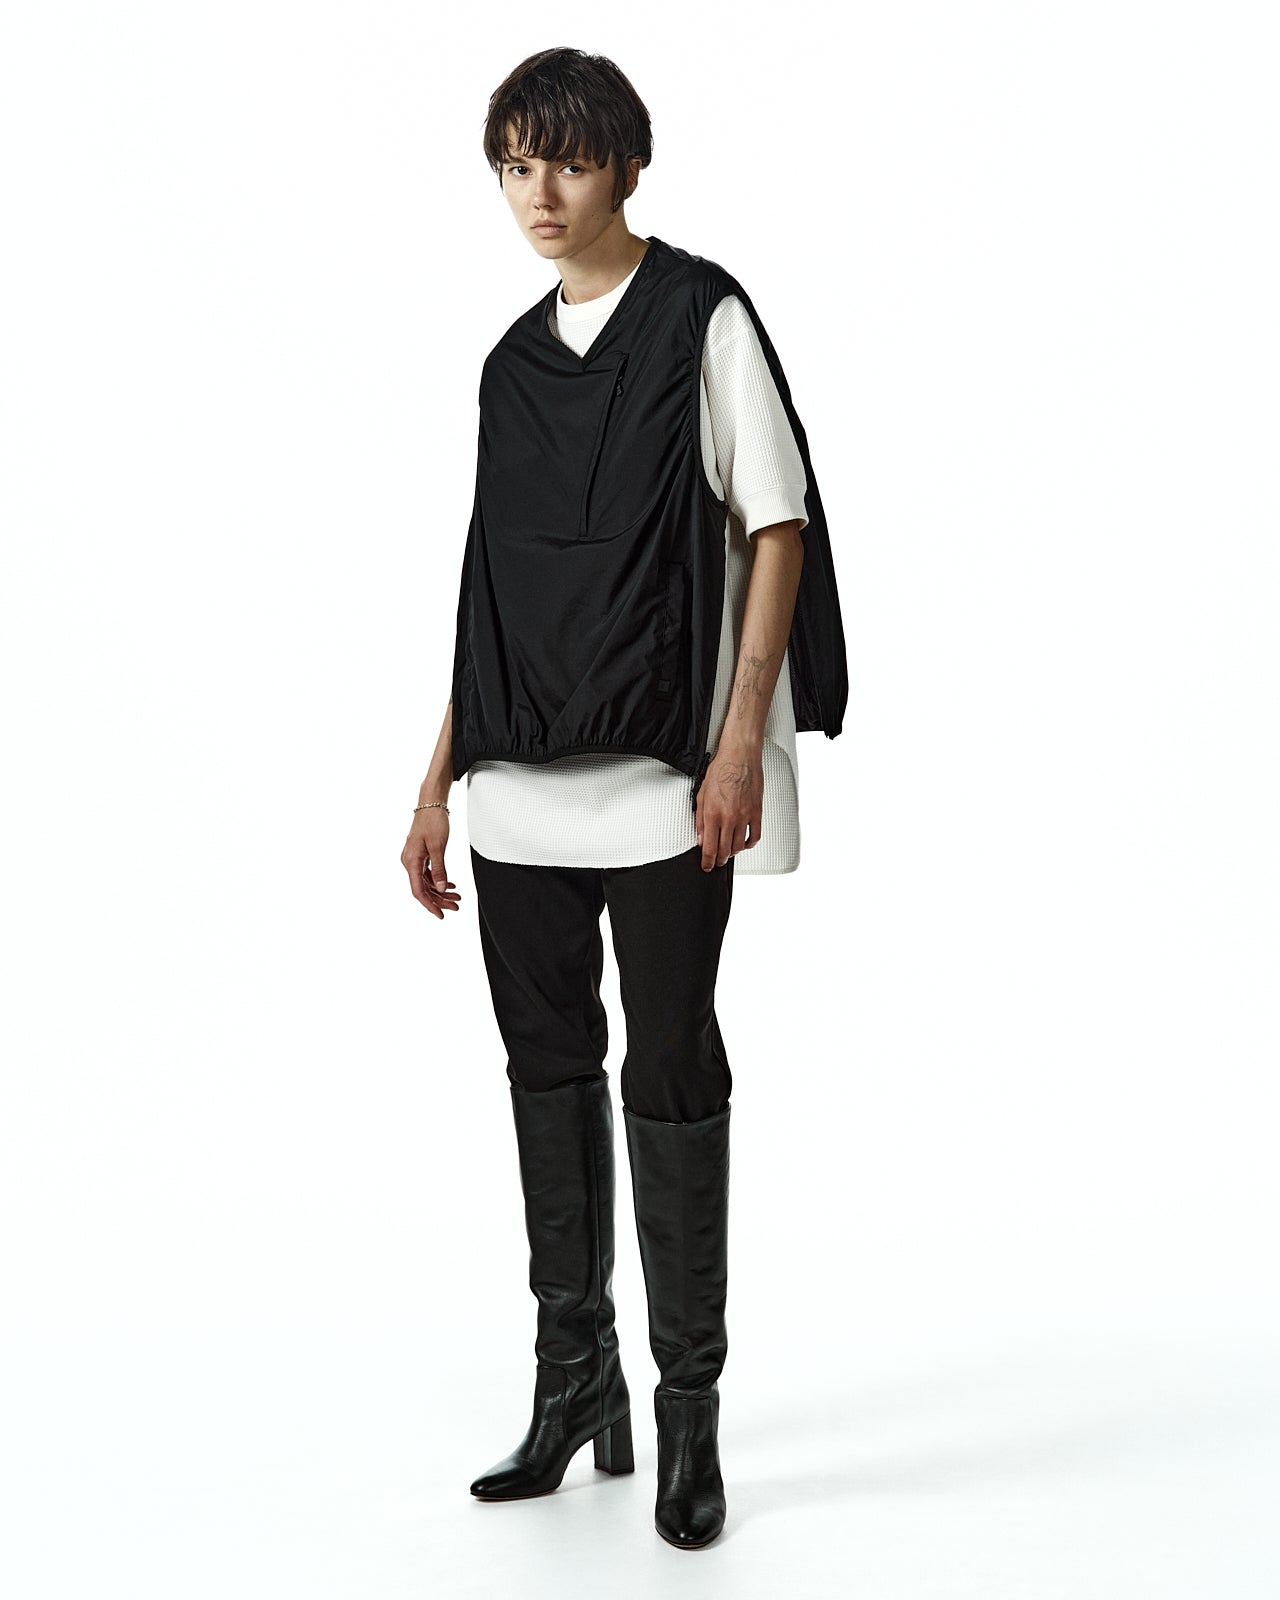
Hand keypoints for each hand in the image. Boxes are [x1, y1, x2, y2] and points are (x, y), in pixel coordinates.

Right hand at [401, 805, 461, 919]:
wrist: (430, 804)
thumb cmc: (433, 821)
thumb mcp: (438, 847)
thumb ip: (439, 869)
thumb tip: (440, 888)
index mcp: (411, 861)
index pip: (419, 891)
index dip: (430, 905)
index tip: (440, 915)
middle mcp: (410, 862)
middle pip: (424, 889)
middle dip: (440, 900)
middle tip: (455, 906)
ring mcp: (414, 859)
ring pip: (427, 882)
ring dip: (441, 891)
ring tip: (456, 897)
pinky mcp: (420, 855)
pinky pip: (428, 874)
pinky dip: (438, 880)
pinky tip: (450, 885)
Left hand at [694, 741, 763, 871]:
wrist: (740, 757)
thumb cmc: (721, 770)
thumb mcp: (701, 794)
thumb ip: (700, 819)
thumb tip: (700, 837)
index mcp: (713, 814)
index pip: (709, 847)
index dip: (707, 861)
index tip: (706, 866)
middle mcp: (730, 818)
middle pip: (724, 851)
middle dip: (718, 860)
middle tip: (716, 862)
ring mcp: (745, 817)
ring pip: (738, 846)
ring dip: (732, 853)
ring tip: (727, 852)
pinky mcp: (756, 813)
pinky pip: (755, 836)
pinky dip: (748, 844)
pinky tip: (744, 843)